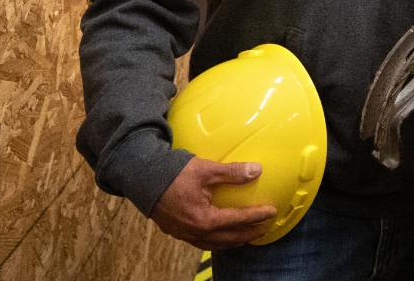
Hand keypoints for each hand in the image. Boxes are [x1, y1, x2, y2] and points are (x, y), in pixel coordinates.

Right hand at [151, 157, 277, 249]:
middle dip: (248, 234)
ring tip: (246, 235)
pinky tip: (220, 233)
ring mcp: (185, 234)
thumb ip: (232, 172)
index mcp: (204, 220)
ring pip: (215, 243)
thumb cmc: (173, 173)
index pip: (237, 220)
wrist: (142, 178)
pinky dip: (216, 240)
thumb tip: (256, 170)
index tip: (271, 212)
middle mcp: (195, 232)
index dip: (256, 216)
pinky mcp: (177, 231)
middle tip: (264, 228)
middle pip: (229, 238)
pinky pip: (202, 241)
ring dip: (233, 240)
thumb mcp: (205, 169)